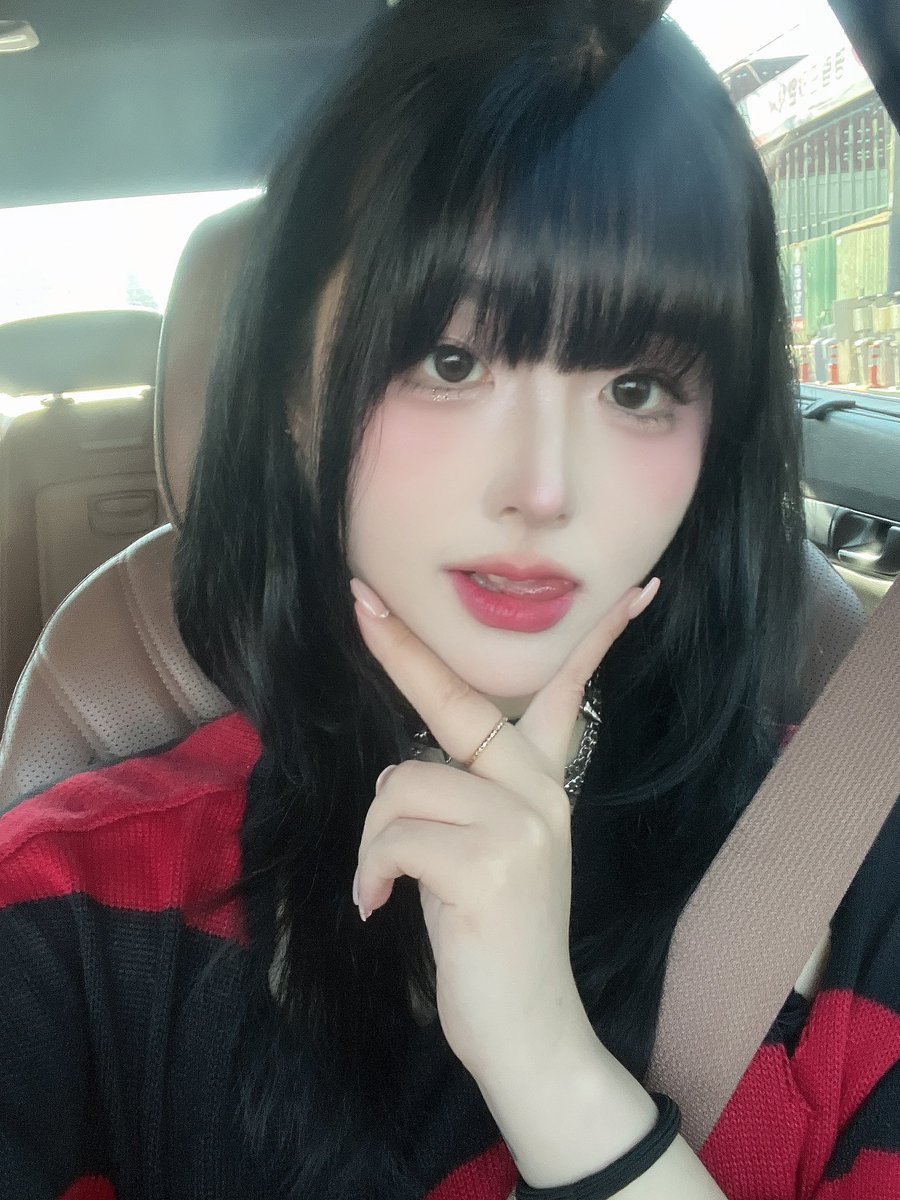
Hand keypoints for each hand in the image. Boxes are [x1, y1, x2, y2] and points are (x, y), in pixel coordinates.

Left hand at [351, 574, 659, 1082]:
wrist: (528, 1030)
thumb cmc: (492, 940)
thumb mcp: (488, 856)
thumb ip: (467, 799)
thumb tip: (401, 769)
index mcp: (543, 788)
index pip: (572, 695)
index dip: (595, 640)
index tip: (637, 589)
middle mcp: (539, 794)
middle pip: (457, 704)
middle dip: (401, 650)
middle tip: (359, 598)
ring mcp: (520, 825)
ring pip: (401, 783)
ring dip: (372, 837)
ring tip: (383, 883)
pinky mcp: (490, 863)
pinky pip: (393, 836)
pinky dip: (370, 872)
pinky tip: (378, 905)